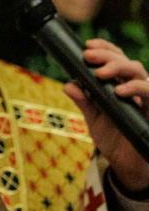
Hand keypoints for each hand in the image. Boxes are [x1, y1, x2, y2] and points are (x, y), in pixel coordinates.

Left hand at [64, 39, 148, 193]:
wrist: (128, 166)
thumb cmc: (115, 139)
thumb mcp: (95, 119)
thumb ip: (84, 101)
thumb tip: (69, 84)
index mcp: (122, 86)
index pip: (117, 60)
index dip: (105, 48)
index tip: (87, 45)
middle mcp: (136, 89)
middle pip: (127, 62)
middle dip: (108, 55)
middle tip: (88, 56)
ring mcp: (146, 99)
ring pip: (140, 72)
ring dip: (119, 67)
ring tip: (100, 73)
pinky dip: (137, 88)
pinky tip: (120, 90)